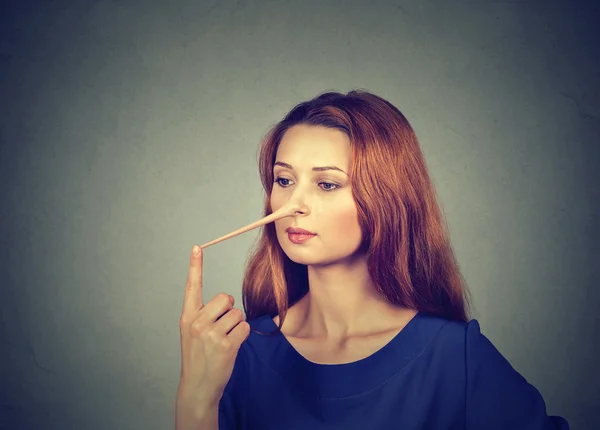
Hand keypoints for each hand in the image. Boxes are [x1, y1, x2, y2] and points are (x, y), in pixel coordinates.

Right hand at [177, 245, 249, 405]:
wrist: (198, 387)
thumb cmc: (199, 357)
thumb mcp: (192, 334)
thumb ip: (203, 315)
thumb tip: (226, 301)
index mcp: (187, 317)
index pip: (192, 287)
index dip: (195, 266)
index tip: (196, 247)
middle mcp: (197, 323)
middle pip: (226, 298)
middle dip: (229, 310)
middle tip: (221, 327)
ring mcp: (211, 334)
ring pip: (237, 314)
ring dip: (236, 326)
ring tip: (223, 341)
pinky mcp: (226, 345)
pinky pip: (244, 328)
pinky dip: (242, 336)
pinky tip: (230, 348)